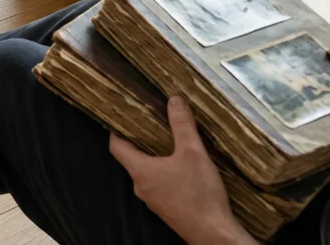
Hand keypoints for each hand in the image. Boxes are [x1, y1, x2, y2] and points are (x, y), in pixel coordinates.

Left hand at [109, 96, 255, 244]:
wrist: (213, 233)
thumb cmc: (199, 194)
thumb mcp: (193, 153)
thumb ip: (182, 125)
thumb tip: (174, 99)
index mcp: (140, 171)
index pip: (116, 146)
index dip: (116, 129)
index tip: (121, 115)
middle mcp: (140, 186)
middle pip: (131, 158)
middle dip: (139, 140)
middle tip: (149, 122)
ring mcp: (152, 199)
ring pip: (146, 172)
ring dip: (154, 156)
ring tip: (167, 140)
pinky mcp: (166, 208)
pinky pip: (159, 184)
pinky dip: (164, 171)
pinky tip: (180, 166)